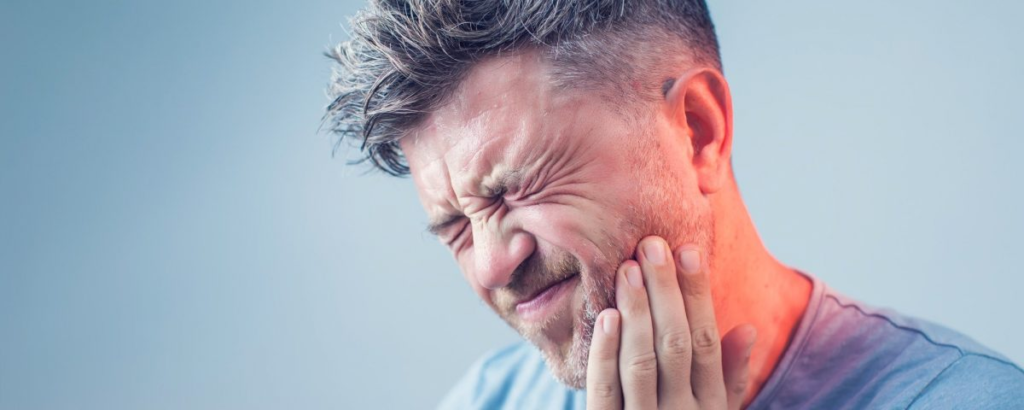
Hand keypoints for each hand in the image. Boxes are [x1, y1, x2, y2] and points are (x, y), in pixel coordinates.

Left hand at [586, 236, 756, 408]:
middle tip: (651, 245)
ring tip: (628, 269)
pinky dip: (606, 352)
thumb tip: (748, 328)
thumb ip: (731, 376)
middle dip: (665, 291)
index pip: (706, 341)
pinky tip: (607, 316)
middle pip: (675, 344)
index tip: (688, 250)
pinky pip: (605, 391)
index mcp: (711, 404)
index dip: (698, 294)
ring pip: (641, 362)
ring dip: (637, 311)